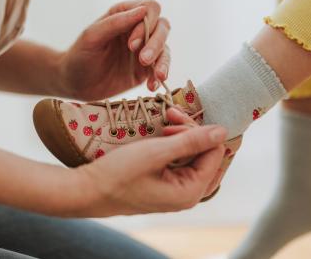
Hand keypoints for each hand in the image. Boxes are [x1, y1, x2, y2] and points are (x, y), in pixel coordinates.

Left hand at [58, 0, 171, 100]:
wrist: (73, 84)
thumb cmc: (79, 56)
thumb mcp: (92, 37)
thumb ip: (116, 22)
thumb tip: (143, 10)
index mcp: (124, 15)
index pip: (150, 8)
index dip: (147, 23)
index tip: (131, 44)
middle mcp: (137, 30)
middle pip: (162, 27)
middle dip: (156, 43)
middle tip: (143, 60)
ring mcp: (143, 50)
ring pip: (165, 48)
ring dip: (163, 61)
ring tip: (158, 76)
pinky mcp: (144, 70)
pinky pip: (160, 69)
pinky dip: (159, 78)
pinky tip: (152, 87)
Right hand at [65, 108, 225, 216]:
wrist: (87, 190)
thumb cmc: (118, 174)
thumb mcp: (157, 152)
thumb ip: (192, 141)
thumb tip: (222, 131)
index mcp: (191, 191)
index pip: (215, 152)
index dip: (200, 130)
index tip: (177, 116)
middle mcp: (188, 194)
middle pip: (209, 155)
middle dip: (194, 131)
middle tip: (172, 115)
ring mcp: (177, 191)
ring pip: (195, 155)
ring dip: (184, 135)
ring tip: (166, 121)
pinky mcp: (166, 185)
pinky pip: (182, 161)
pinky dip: (176, 144)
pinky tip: (164, 132)